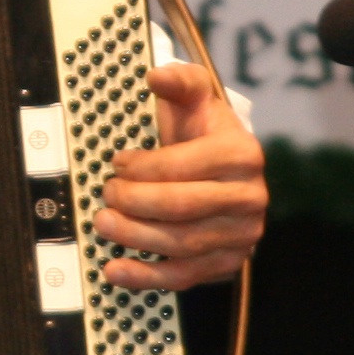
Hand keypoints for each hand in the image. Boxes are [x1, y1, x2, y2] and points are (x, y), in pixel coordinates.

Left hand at [95, 63, 265, 290]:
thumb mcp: (194, 97)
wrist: (223, 168)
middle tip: (105, 194)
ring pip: (181, 244)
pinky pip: (185, 276)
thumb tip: (156, 77)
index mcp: (242, 153)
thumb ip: (179, 81)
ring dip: (134, 237)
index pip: (184, 165)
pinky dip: (146, 277)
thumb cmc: (201, 131)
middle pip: (181, 207)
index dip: (143, 167)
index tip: (117, 163)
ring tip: (103, 224)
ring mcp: (242, 234)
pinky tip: (115, 270)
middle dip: (133, 202)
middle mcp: (250, 196)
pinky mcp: (228, 263)